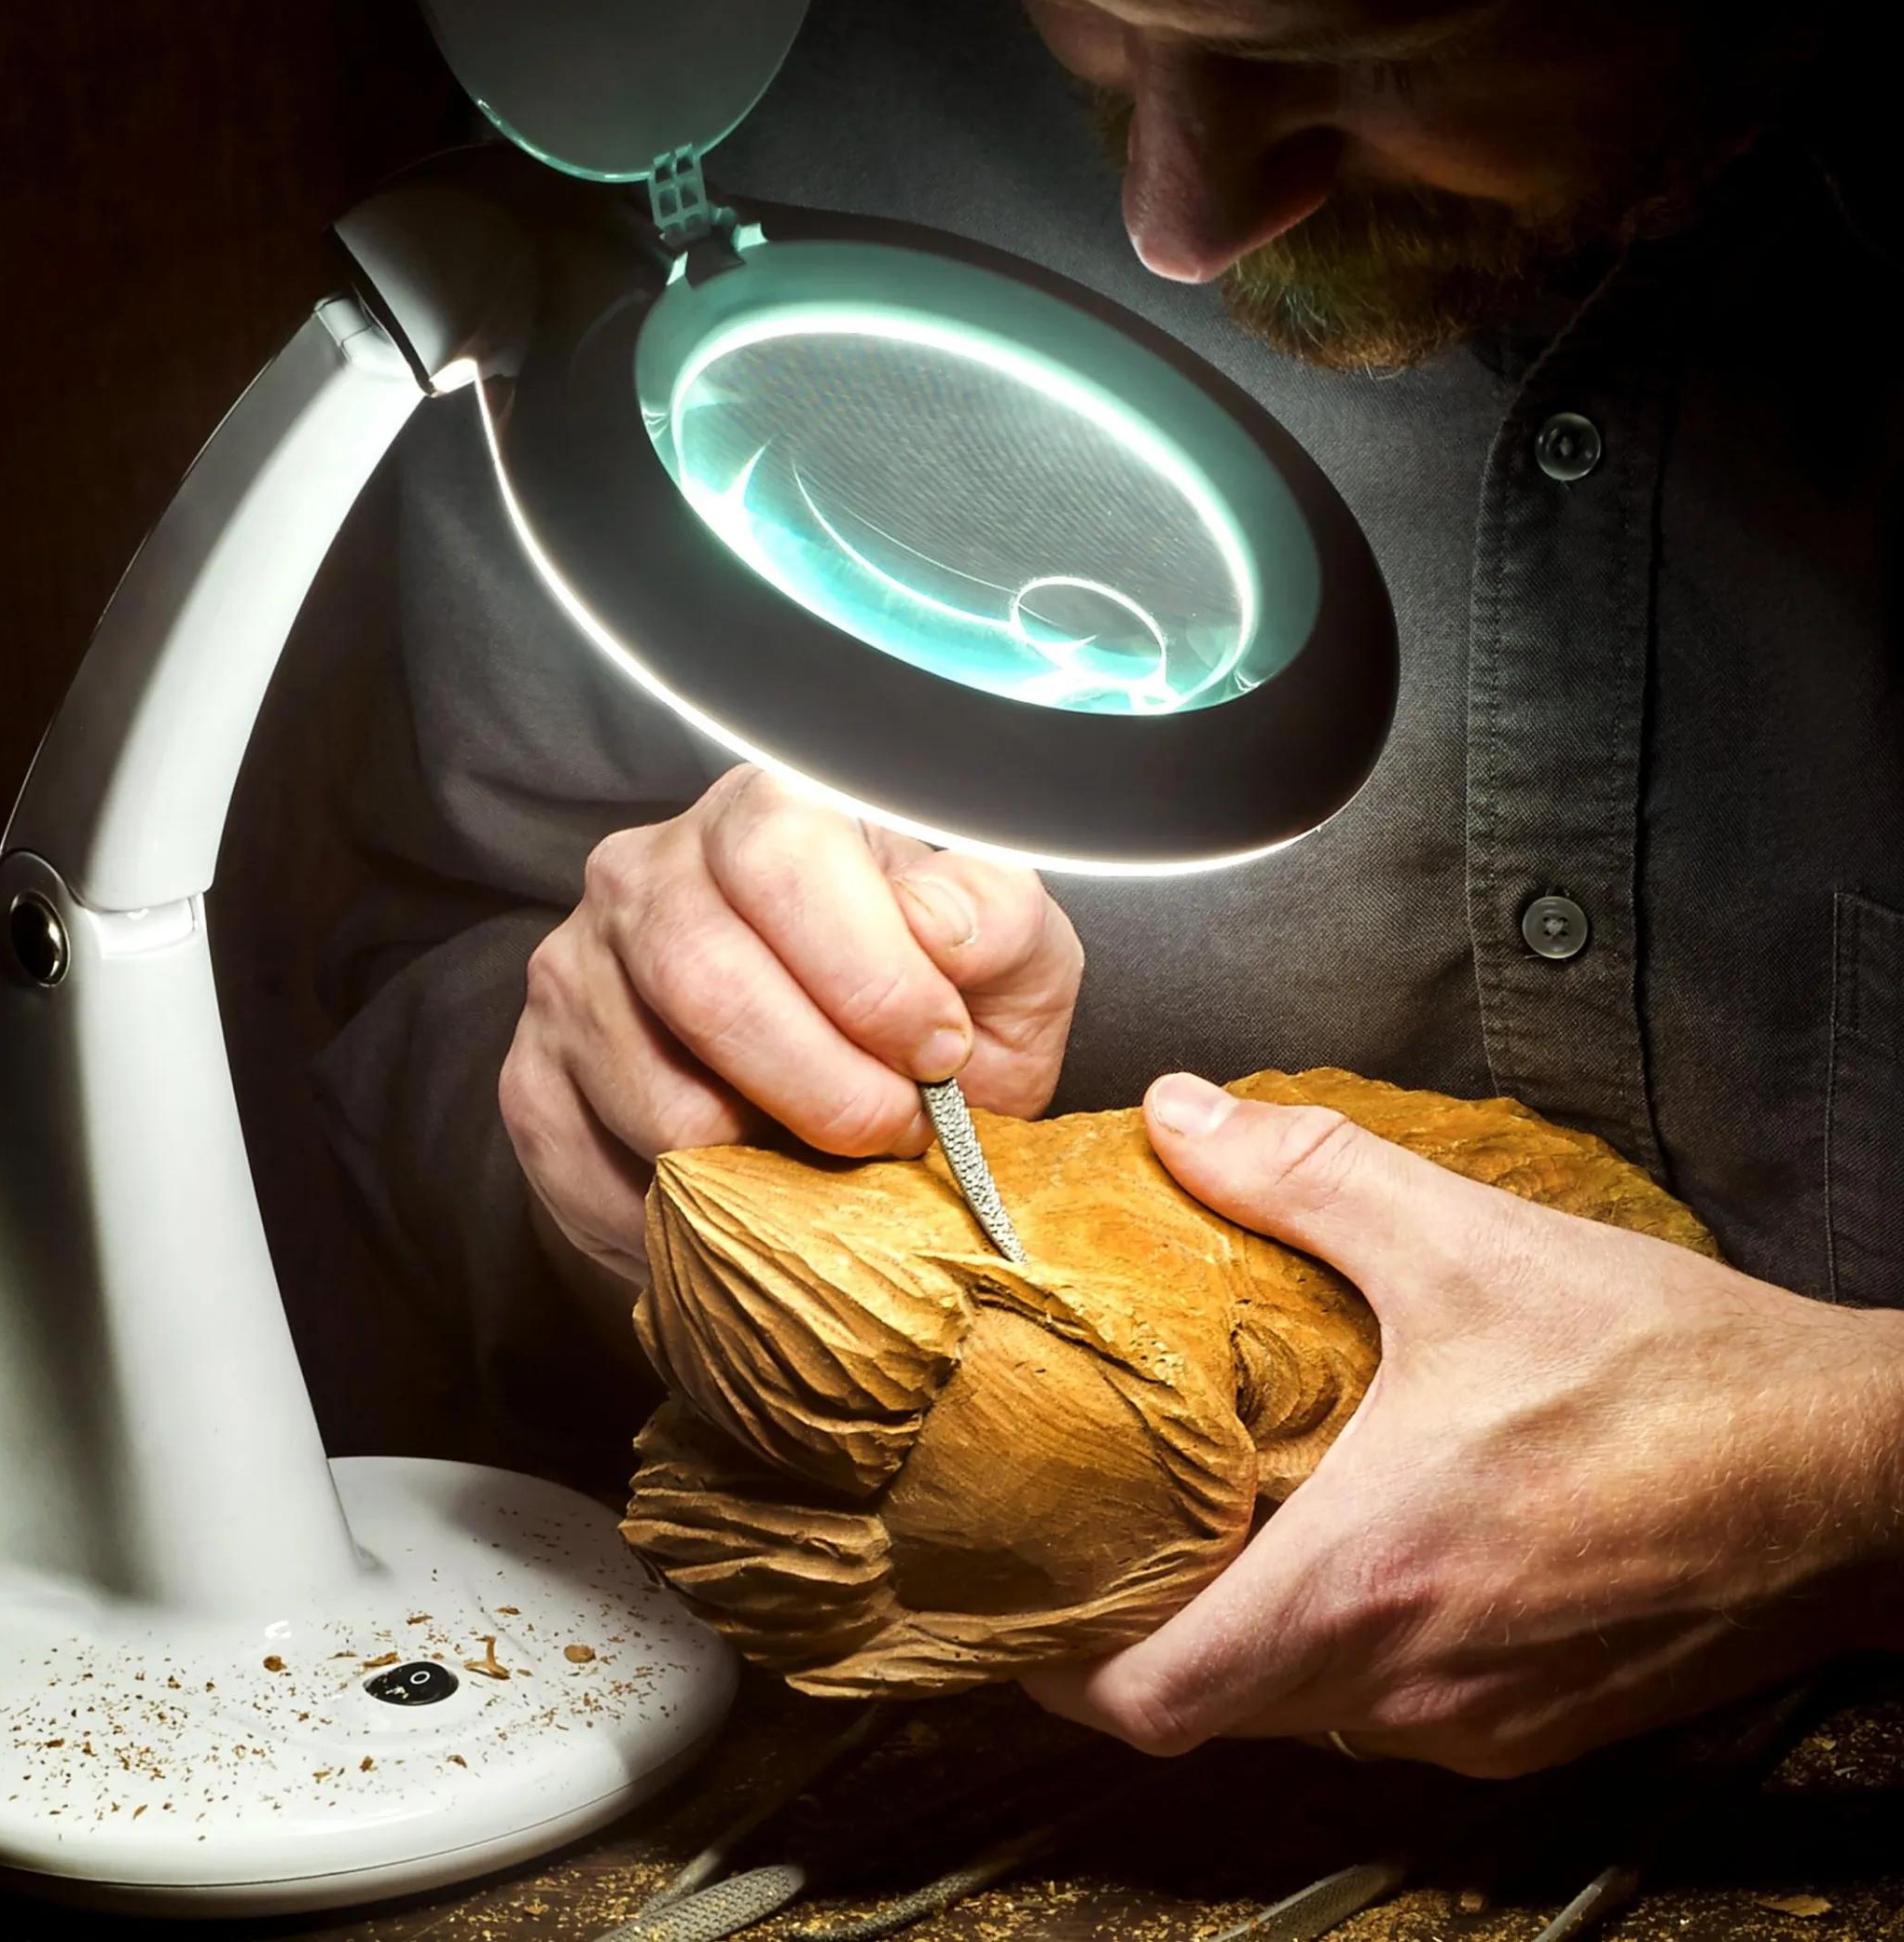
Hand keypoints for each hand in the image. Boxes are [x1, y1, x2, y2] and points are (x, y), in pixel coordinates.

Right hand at [499, 765, 1082, 1283]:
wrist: (834, 1077)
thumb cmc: (926, 1000)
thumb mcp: (1003, 954)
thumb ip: (997, 925)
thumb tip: (935, 925)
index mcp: (763, 810)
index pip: (783, 863)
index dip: (869, 976)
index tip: (941, 1053)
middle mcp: (642, 871)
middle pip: (705, 981)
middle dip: (826, 1089)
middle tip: (897, 1133)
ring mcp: (571, 975)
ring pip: (654, 1097)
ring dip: (767, 1163)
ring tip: (832, 1169)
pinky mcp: (531, 1080)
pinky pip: (591, 1172)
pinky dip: (689, 1218)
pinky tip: (752, 1204)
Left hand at [1025, 1073, 1903, 1775]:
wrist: (1860, 1474)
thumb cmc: (1682, 1379)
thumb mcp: (1467, 1242)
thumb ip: (1303, 1175)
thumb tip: (1184, 1121)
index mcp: (1367, 1579)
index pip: (1153, 1697)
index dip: (1062, 1661)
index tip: (1022, 1599)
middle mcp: (1413, 1683)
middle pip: (1215, 1709)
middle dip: (1145, 1635)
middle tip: (1109, 1536)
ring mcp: (1482, 1720)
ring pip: (1305, 1715)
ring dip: (1249, 1639)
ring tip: (1222, 1531)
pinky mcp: (1543, 1721)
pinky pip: (1397, 1711)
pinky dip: (1345, 1648)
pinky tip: (1361, 1550)